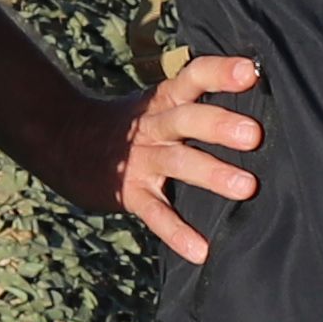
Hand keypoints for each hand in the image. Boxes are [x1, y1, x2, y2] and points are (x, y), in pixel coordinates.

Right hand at [100, 53, 264, 260]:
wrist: (64, 142)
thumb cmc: (130, 125)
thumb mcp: (157, 103)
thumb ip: (196, 101)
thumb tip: (257, 98)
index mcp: (165, 99)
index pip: (192, 76)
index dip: (219, 72)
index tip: (250, 70)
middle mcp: (154, 125)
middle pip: (186, 118)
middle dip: (219, 125)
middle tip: (254, 135)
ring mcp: (142, 159)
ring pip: (178, 162)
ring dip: (212, 173)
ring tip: (247, 187)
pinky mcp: (131, 193)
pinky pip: (156, 214)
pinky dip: (177, 233)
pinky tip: (201, 251)